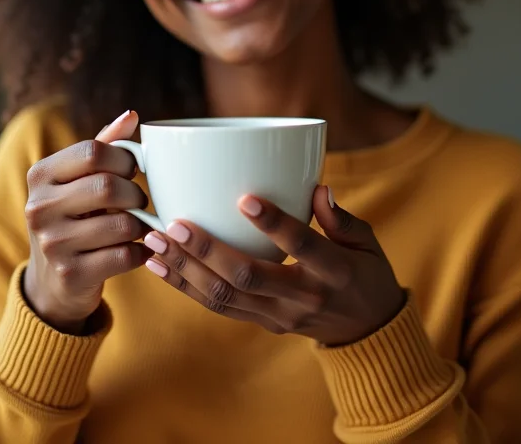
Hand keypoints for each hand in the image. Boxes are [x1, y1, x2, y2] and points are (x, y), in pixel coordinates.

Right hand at [23, 110, 151, 333]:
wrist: (52, 282)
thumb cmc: (74, 217)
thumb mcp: (79, 180)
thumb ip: (105, 145)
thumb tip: (132, 115)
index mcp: (40, 175)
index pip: (92, 151)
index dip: (124, 158)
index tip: (132, 170)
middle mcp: (39, 208)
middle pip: (108, 186)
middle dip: (135, 193)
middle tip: (139, 201)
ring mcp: (53, 245)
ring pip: (122, 224)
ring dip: (143, 225)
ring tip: (141, 225)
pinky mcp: (71, 275)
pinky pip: (126, 256)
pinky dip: (142, 251)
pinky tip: (139, 249)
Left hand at [142, 186, 405, 345]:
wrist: (368, 332)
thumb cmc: (366, 274)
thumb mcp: (368, 243)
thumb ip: (341, 218)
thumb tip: (317, 188)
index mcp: (335, 271)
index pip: (302, 246)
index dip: (274, 224)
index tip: (244, 198)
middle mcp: (303, 298)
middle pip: (248, 277)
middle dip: (207, 251)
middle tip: (172, 224)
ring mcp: (279, 316)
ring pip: (224, 297)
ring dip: (184, 270)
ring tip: (152, 243)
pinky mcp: (263, 324)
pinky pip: (219, 308)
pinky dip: (187, 287)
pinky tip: (160, 268)